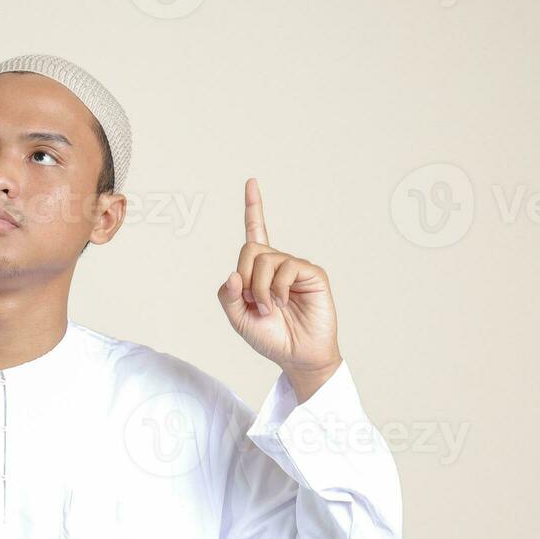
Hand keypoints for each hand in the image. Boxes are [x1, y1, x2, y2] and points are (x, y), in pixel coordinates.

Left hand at [215, 178, 341, 401]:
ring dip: (259, 288)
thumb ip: (227, 296)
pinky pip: (286, 267)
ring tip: (269, 308)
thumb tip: (232, 274)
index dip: (253, 208)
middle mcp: (277, 264)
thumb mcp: (238, 319)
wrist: (297, 356)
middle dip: (244, 278)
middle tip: (253, 303)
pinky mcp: (312, 274)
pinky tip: (283, 302)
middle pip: (250, 248)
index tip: (251, 182)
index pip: (255, 233)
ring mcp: (295, 267)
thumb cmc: (270, 337)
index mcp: (258, 271)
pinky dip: (277, 288)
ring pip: (264, 259)